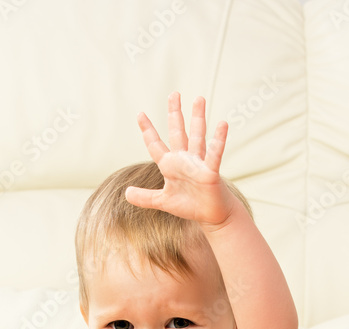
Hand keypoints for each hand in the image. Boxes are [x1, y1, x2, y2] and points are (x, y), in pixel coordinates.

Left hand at [125, 91, 236, 227]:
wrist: (211, 214)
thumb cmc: (190, 205)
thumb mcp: (162, 201)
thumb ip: (144, 197)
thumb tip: (126, 193)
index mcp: (170, 165)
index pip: (155, 144)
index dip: (148, 130)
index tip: (140, 114)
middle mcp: (184, 160)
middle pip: (177, 132)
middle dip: (175, 113)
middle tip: (174, 94)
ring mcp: (198, 163)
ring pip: (197, 135)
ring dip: (197, 117)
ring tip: (199, 98)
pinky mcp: (210, 171)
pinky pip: (214, 153)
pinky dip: (218, 140)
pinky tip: (222, 124)